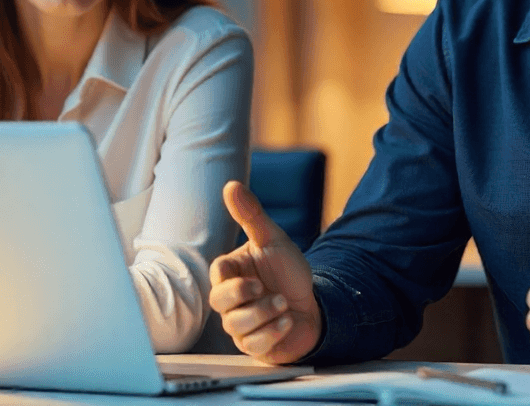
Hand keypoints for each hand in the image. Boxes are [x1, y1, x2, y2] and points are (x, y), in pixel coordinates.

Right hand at [208, 181, 321, 362]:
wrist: (313, 303)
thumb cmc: (288, 271)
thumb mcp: (273, 240)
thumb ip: (251, 215)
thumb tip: (230, 185)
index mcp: (232, 273)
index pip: (216, 275)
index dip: (230, 279)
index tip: (253, 277)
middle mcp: (232, 300)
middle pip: (218, 302)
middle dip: (243, 297)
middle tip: (264, 288)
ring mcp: (241, 324)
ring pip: (236, 325)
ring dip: (264, 314)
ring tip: (283, 304)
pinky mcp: (254, 345)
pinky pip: (253, 344)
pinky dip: (272, 332)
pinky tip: (286, 321)